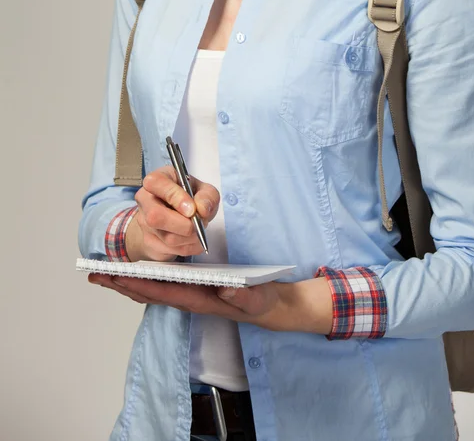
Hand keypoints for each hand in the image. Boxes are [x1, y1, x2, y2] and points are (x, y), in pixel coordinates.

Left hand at [88, 275, 333, 334]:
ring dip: (128, 283)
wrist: (268, 308)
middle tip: (95, 275)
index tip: (117, 276)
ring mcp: (190, 296)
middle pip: (150, 293)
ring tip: (105, 274)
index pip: (165, 291)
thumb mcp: (258, 297)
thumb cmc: (261, 301)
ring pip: (153, 291)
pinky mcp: (193, 291)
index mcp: (201, 299)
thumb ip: (244, 295)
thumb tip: (225, 290)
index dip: (139, 284)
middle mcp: (190, 299)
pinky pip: (162, 288)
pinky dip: (143, 281)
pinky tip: (134, 275)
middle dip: (122, 285)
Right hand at [125, 165, 219, 261]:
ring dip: (190, 237)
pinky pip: (171, 250)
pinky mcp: (149, 240)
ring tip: (199, 229)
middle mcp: (146, 199)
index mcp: (157, 180)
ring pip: (166, 237)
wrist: (179, 216)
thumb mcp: (204, 190)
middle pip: (155, 216)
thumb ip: (207, 196)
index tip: (192, 209)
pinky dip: (189, 247)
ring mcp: (144, 222)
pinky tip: (193, 239)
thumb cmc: (191, 198)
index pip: (156, 183)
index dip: (176, 197)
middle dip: (183, 225)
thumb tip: (202, 209)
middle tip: (198, 223)